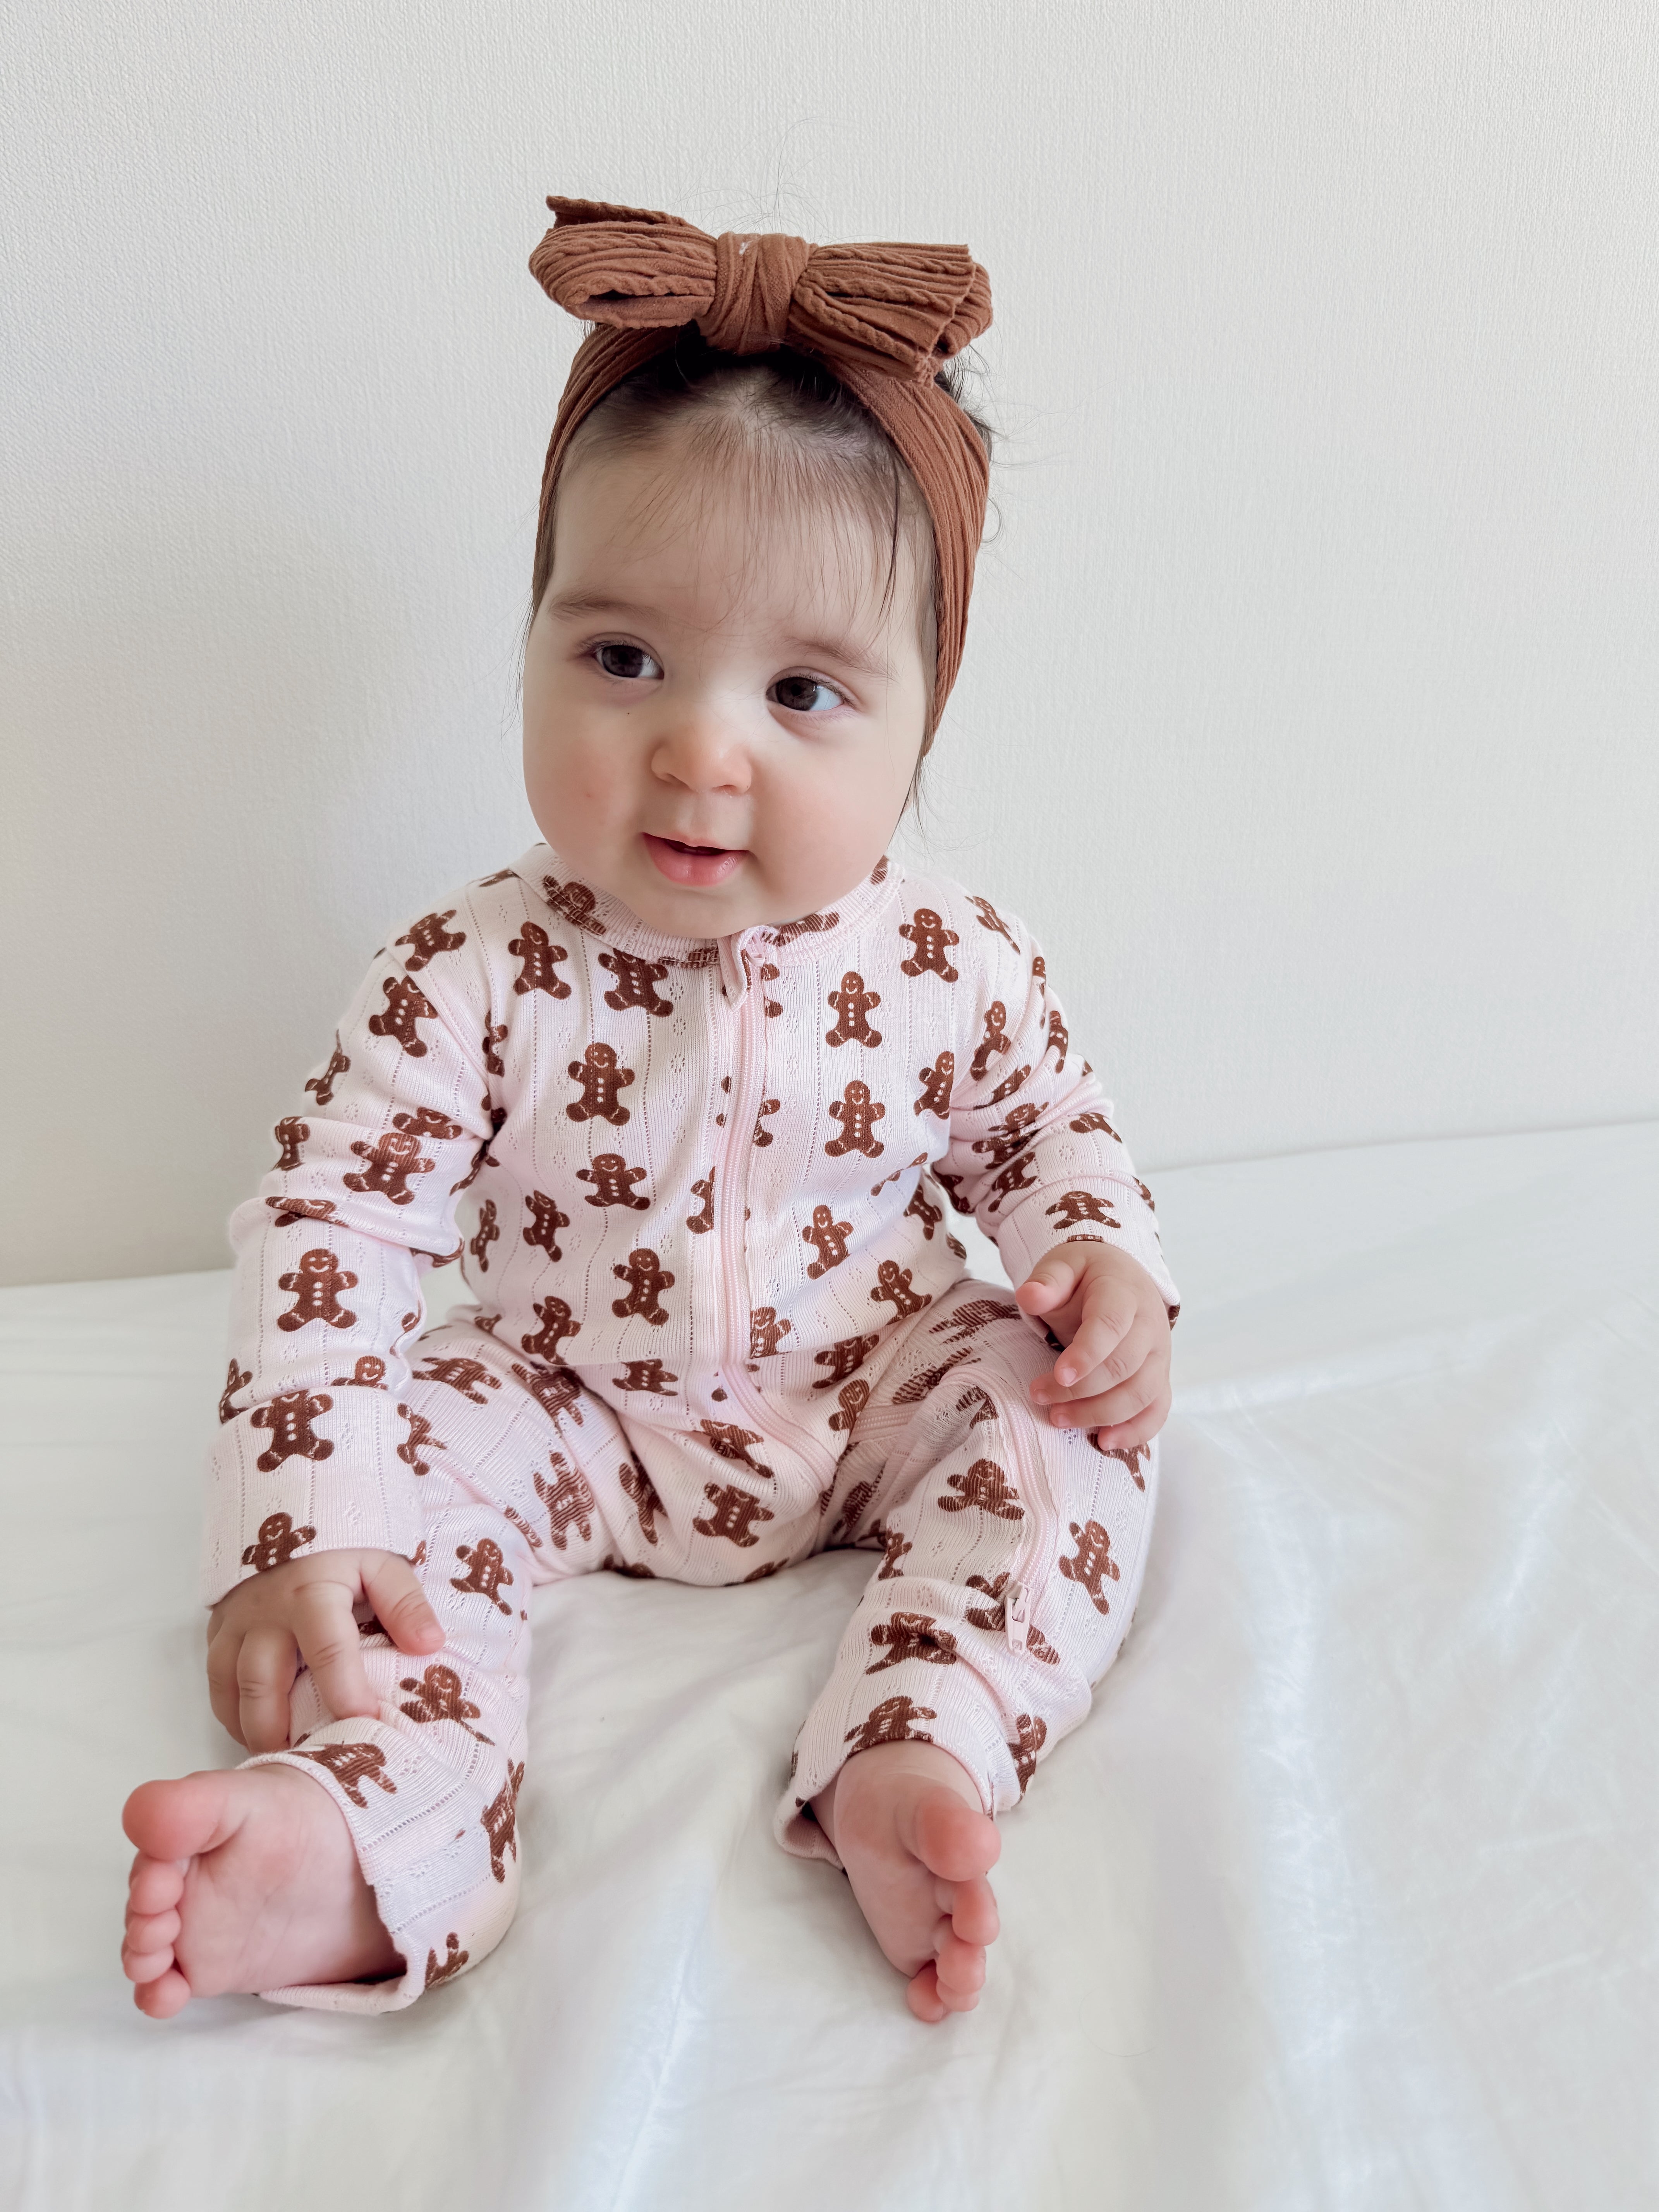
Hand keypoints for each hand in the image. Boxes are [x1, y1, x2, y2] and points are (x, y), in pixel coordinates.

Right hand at [205, 1548, 444, 1754]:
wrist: (291, 1519)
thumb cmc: (345, 1553)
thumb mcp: (383, 1565)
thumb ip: (406, 1604)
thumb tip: (430, 1645)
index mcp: (311, 1592)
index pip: (327, 1649)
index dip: (345, 1691)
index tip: (365, 1725)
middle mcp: (265, 1612)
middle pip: (262, 1680)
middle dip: (280, 1730)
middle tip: (309, 1764)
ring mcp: (235, 1624)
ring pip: (230, 1688)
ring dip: (252, 1730)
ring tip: (283, 1759)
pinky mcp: (217, 1634)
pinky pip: (216, 1685)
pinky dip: (233, 1717)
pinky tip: (258, 1737)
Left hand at [1014, 1241, 1172, 1450]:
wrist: (1122, 1280)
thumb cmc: (1086, 1276)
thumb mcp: (1063, 1265)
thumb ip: (1047, 1280)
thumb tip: (1028, 1296)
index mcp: (1124, 1294)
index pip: (1112, 1326)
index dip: (1087, 1354)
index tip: (1059, 1374)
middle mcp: (1149, 1326)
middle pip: (1123, 1366)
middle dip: (1081, 1390)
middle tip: (1040, 1396)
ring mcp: (1159, 1356)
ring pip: (1140, 1394)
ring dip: (1100, 1414)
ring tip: (1059, 1419)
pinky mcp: (1160, 1378)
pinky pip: (1157, 1411)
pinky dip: (1135, 1432)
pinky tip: (1104, 1443)